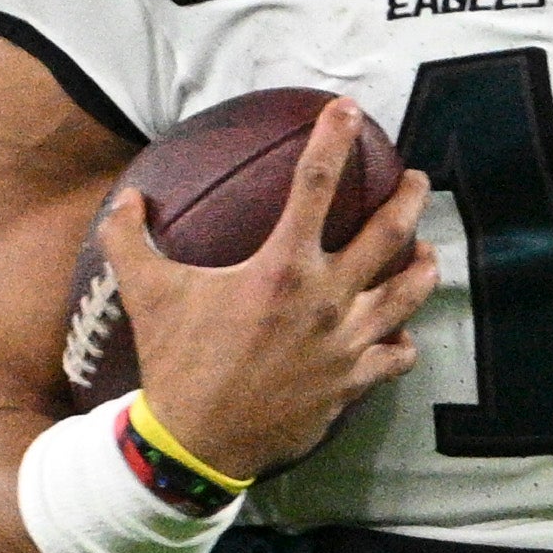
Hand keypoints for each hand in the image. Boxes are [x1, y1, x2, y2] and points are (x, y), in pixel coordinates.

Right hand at [107, 101, 434, 481]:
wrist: (197, 444)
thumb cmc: (175, 363)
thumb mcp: (147, 294)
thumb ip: (130, 239)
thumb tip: (127, 199)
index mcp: (281, 267)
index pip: (315, 183)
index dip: (334, 138)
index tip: (348, 109)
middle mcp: (324, 299)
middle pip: (388, 232)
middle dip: (410, 197)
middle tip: (417, 180)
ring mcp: (345, 343)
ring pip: (408, 294)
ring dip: (423, 267)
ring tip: (426, 252)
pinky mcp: (351, 383)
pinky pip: (397, 356)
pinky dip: (403, 342)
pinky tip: (401, 336)